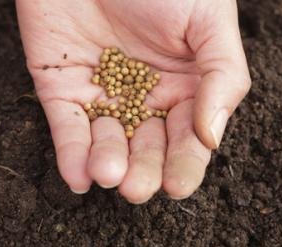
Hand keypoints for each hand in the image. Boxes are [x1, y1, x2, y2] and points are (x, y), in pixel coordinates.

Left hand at [17, 0, 250, 201]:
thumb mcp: (207, 21)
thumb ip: (221, 76)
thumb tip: (212, 137)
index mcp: (184, 86)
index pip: (187, 138)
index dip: (183, 164)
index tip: (177, 186)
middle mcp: (142, 98)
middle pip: (144, 148)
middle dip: (141, 171)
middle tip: (137, 189)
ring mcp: (101, 95)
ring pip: (104, 142)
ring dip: (105, 163)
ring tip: (108, 175)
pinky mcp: (60, 90)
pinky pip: (65, 128)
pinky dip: (69, 154)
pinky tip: (77, 177)